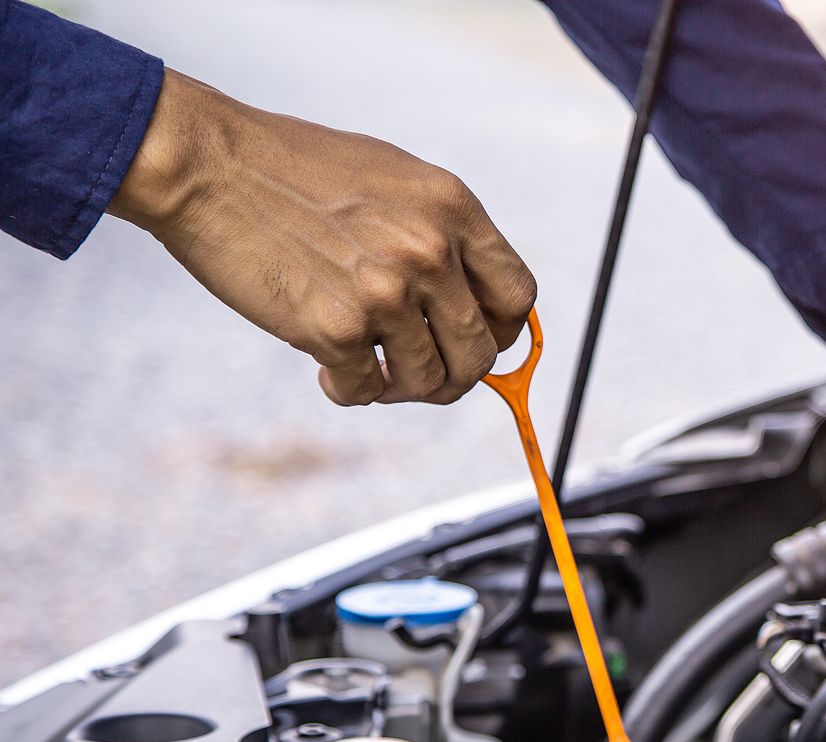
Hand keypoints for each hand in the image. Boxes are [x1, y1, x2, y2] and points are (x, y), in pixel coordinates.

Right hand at [110, 70, 536, 405]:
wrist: (206, 165)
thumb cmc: (294, 171)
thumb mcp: (394, 181)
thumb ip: (441, 236)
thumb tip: (475, 306)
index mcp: (453, 209)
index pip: (517, 296)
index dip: (502, 332)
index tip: (477, 342)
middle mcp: (431, 250)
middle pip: (481, 352)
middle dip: (454, 375)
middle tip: (418, 373)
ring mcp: (387, 291)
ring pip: (430, 381)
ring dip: (400, 388)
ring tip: (368, 367)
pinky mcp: (337, 328)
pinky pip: (367, 390)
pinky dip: (349, 390)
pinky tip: (324, 366)